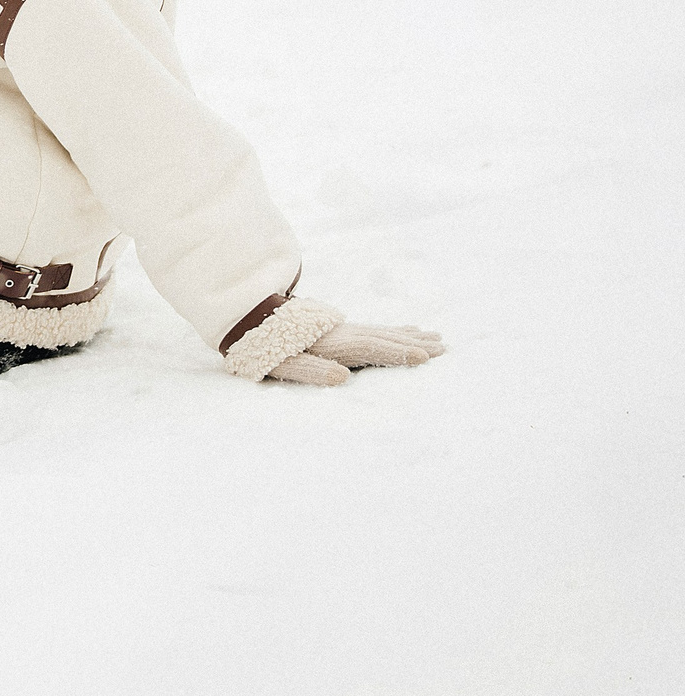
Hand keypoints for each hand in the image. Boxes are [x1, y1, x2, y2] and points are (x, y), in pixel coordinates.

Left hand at [267, 322, 446, 385]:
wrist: (250, 318)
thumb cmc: (266, 348)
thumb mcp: (283, 364)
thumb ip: (311, 370)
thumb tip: (343, 377)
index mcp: (333, 343)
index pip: (372, 348)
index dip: (397, 352)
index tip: (424, 357)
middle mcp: (343, 332)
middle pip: (385, 337)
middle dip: (415, 343)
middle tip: (444, 348)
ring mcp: (344, 328)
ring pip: (384, 331)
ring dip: (410, 335)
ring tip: (437, 338)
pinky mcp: (341, 329)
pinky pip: (375, 329)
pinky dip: (395, 330)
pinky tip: (407, 331)